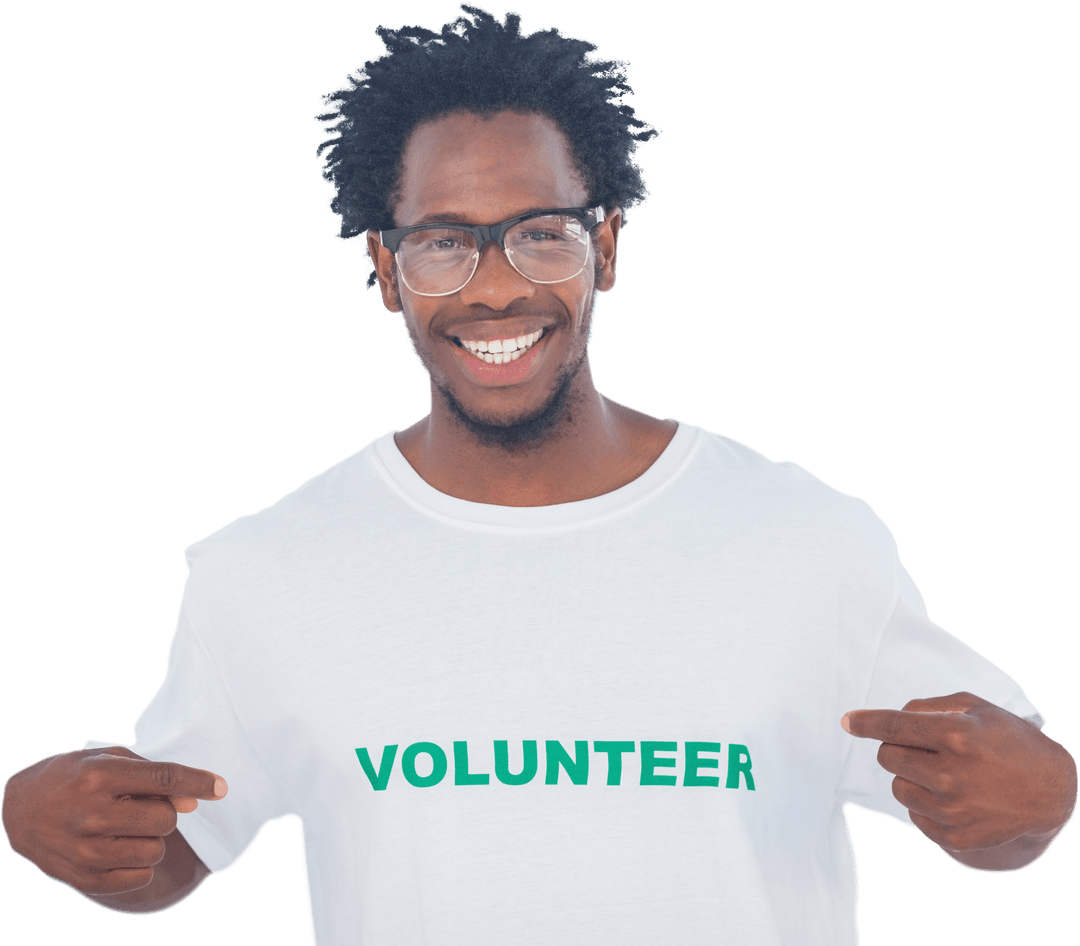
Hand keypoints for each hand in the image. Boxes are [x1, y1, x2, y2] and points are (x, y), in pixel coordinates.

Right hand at [2, 746, 226, 895]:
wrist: (18, 811)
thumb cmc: (73, 778)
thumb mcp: (109, 760)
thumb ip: (154, 777)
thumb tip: (194, 803)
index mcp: (99, 777)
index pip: (163, 779)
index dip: (198, 782)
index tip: (221, 788)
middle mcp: (92, 815)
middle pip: (165, 819)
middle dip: (164, 812)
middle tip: (139, 806)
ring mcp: (86, 851)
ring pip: (156, 849)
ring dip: (151, 838)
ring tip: (125, 827)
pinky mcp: (83, 879)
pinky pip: (140, 876)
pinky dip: (139, 863)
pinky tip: (118, 848)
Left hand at [842, 692, 1077, 854]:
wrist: (1051, 793)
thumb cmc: (1010, 742)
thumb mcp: (977, 709)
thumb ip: (929, 706)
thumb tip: (891, 715)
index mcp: (955, 736)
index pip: (894, 727)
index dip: (865, 723)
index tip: (848, 722)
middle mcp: (950, 774)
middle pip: (888, 757)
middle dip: (897, 749)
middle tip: (924, 748)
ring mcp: (952, 809)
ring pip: (897, 787)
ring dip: (910, 777)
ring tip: (943, 773)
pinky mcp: (953, 836)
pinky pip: (914, 814)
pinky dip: (925, 803)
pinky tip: (954, 796)